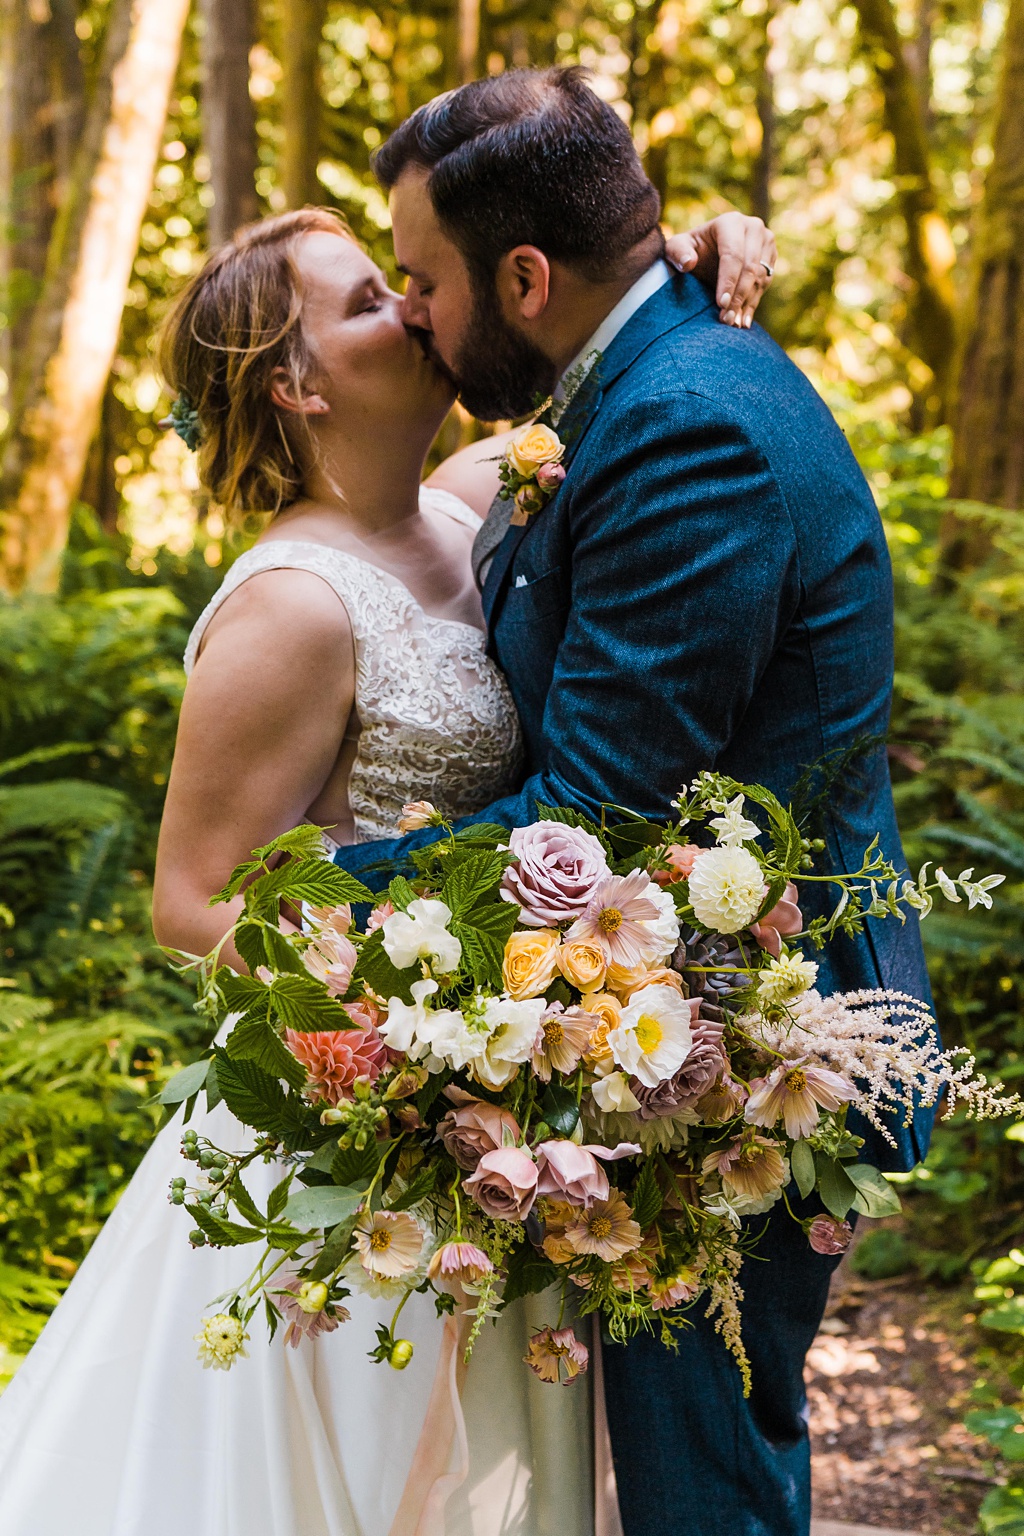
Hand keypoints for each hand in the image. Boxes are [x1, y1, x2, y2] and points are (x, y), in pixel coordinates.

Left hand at [664, 212, 776, 328]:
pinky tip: (742, 321)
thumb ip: (677, 252)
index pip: (733, 254)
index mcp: (731, 222)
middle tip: (725, 319)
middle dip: (738, 296)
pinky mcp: (771, 257)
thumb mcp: (676, 248)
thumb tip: (689, 263)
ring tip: (732, 323)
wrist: (708, 252)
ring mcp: (766, 241)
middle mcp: (753, 227)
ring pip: (760, 277)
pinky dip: (753, 304)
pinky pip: (766, 283)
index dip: (729, 281)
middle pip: (750, 267)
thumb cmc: (690, 250)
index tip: (721, 304)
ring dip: (746, 303)